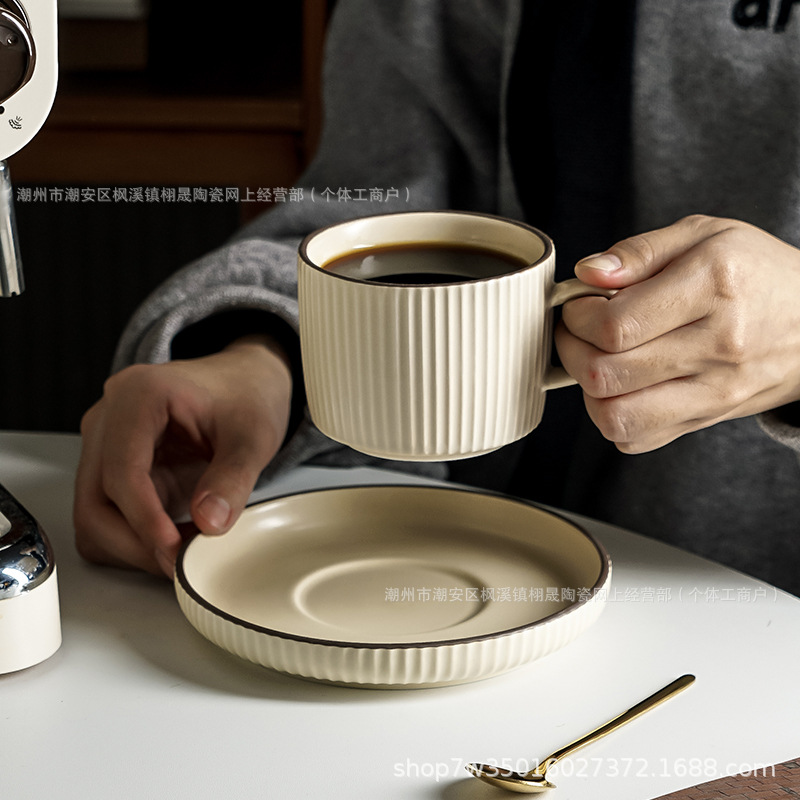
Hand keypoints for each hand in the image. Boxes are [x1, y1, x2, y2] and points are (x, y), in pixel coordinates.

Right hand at [74, 335, 291, 576]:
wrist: (242, 384)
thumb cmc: (244, 396)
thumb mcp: (253, 435)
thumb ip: (233, 478)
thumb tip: (209, 523)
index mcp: (139, 395)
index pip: (122, 470)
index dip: (145, 519)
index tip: (174, 549)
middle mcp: (109, 417)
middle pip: (94, 501)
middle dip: (135, 541)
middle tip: (181, 561)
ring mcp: (104, 444)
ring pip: (92, 516)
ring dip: (132, 545)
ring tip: (183, 548)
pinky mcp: (110, 468)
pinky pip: (105, 518)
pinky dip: (133, 539)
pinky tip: (173, 537)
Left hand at [555, 214, 799, 452]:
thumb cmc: (754, 273)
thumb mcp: (704, 236)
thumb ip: (640, 250)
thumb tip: (588, 273)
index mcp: (712, 287)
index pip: (614, 326)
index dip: (577, 317)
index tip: (579, 305)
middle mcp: (716, 346)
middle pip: (606, 375)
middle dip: (571, 350)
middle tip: (577, 331)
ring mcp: (714, 392)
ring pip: (616, 418)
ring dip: (588, 391)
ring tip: (596, 360)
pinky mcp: (706, 420)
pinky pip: (636, 439)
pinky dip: (613, 417)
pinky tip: (622, 386)